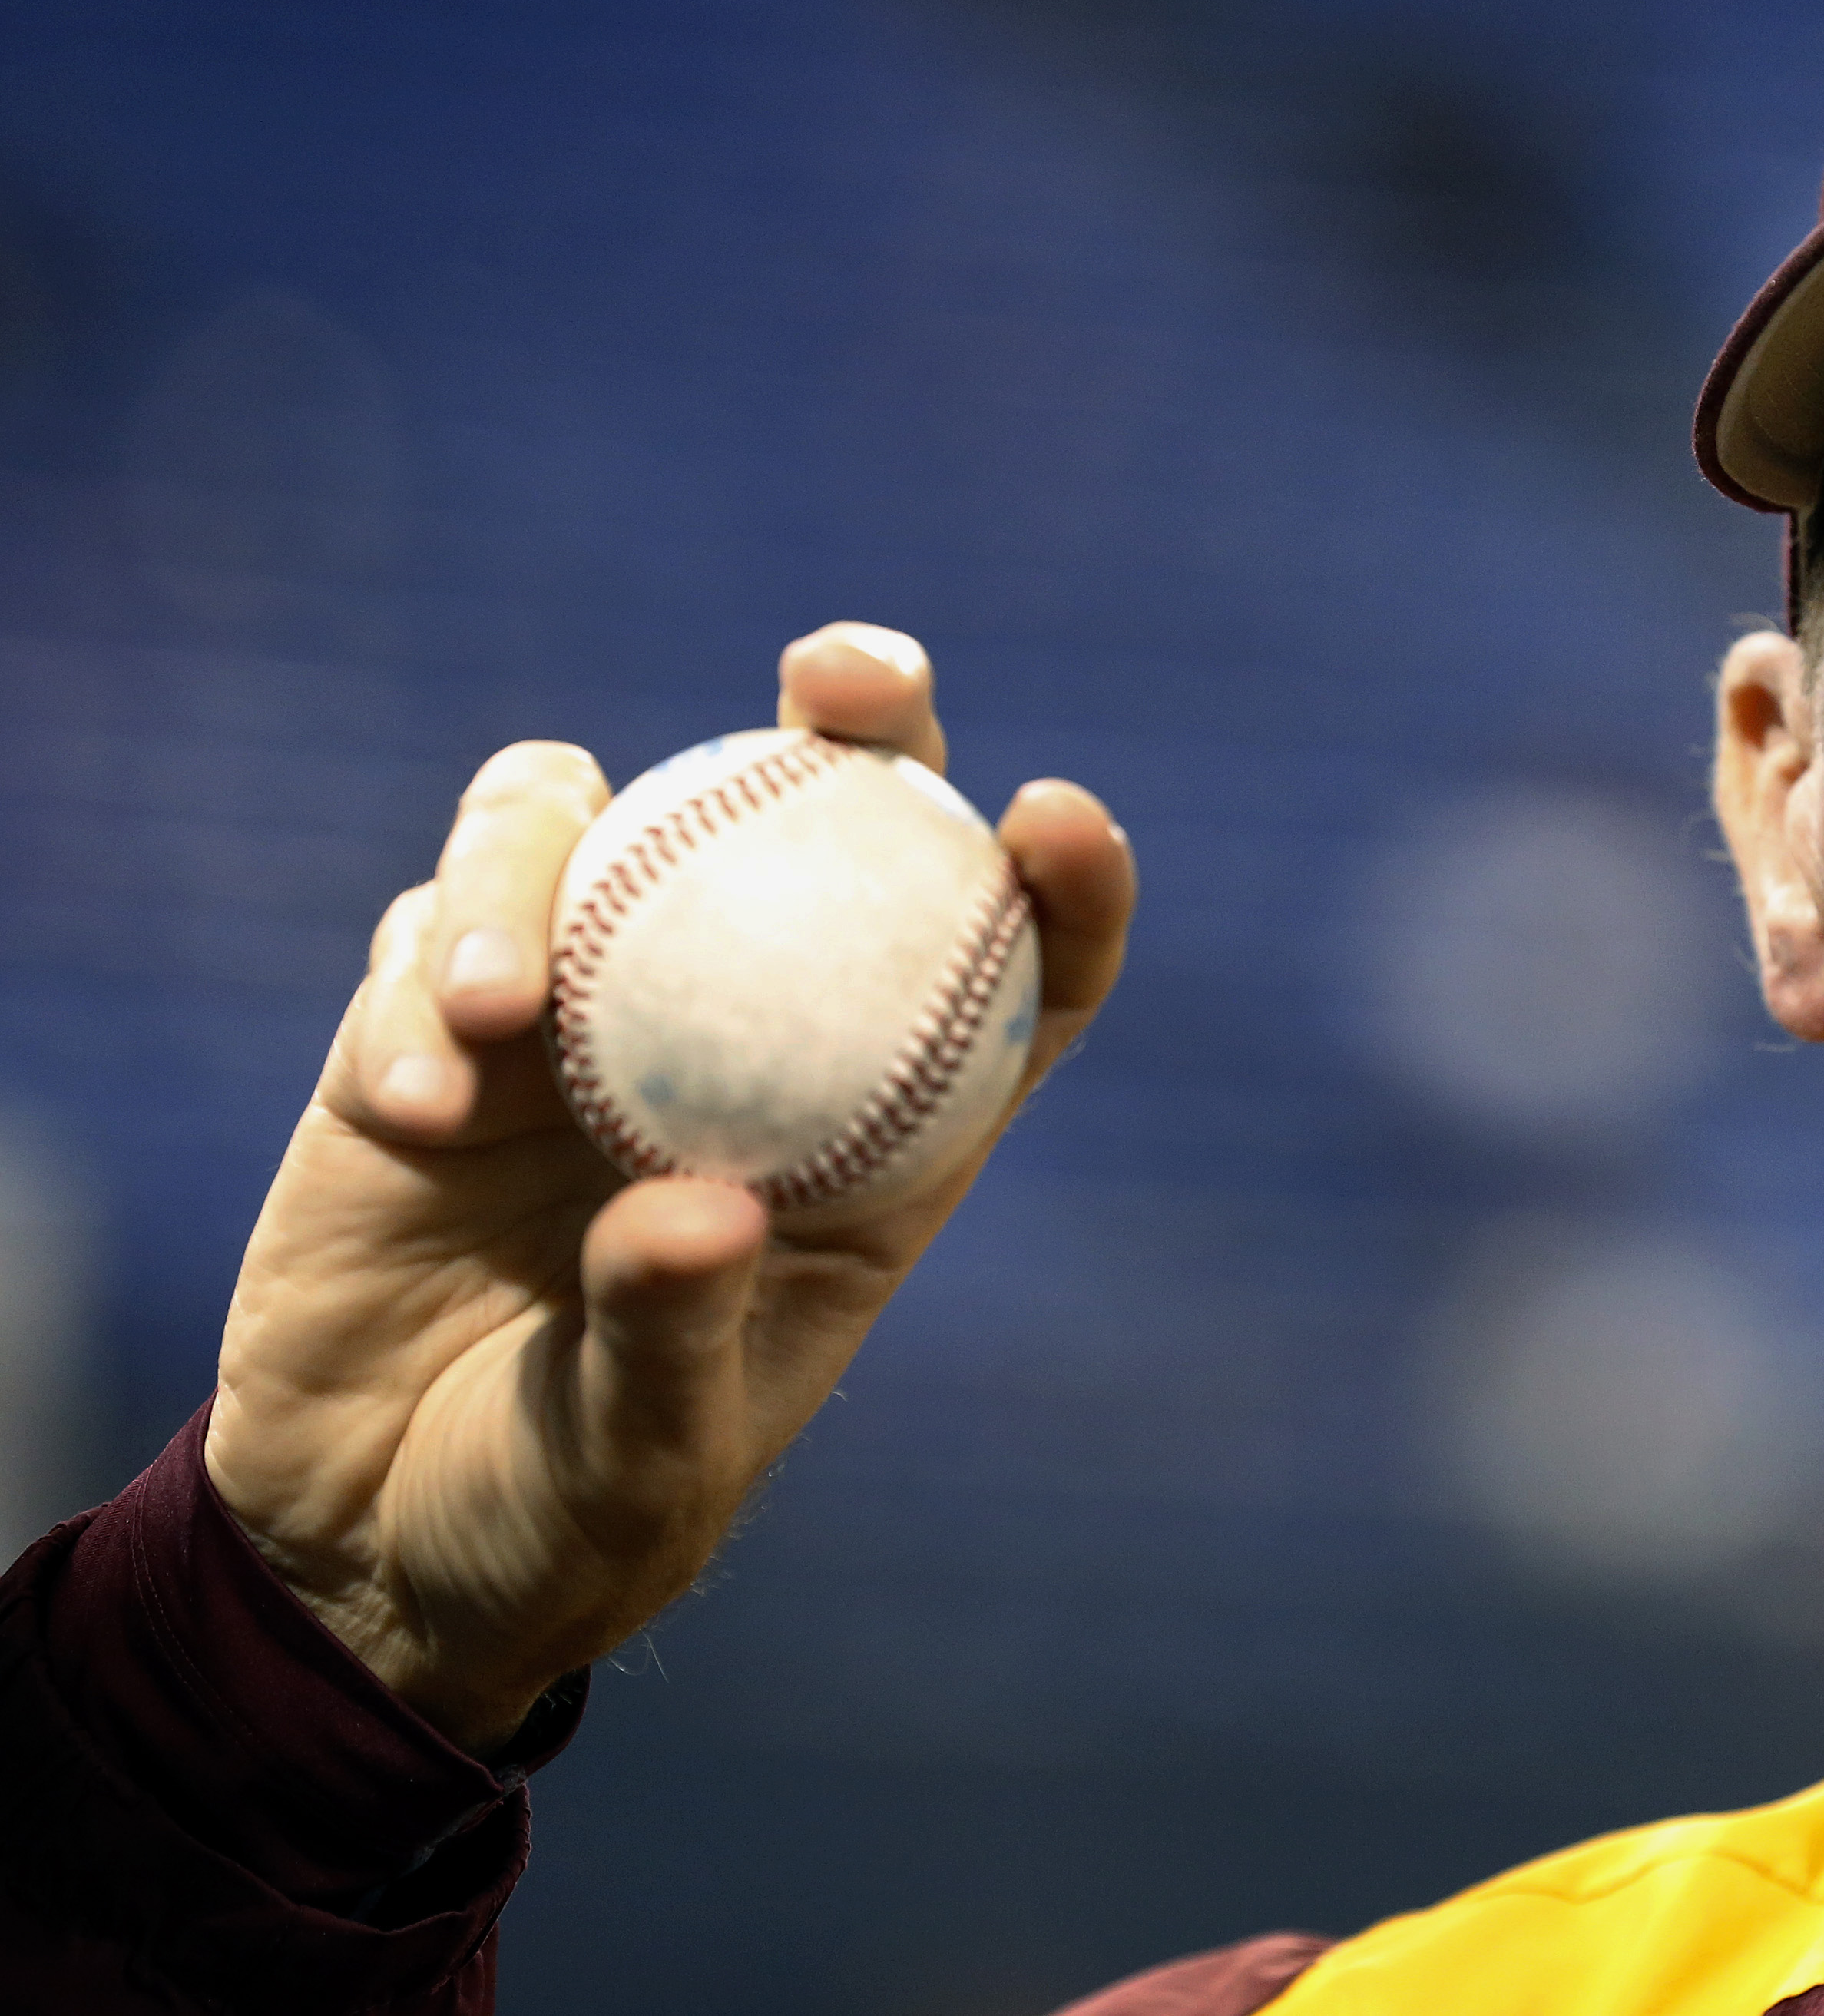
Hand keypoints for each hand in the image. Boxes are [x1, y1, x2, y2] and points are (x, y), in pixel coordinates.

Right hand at [203, 625, 1133, 1751]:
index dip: (1055, 886)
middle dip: (851, 717)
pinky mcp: (426, 1029)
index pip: (1004, 984)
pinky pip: (427, 936)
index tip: (1050, 816)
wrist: (364, 1549)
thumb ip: (676, 1336)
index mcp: (868, 1148)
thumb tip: (695, 1207)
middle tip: (837, 678)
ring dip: (538, 868)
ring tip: (501, 1012)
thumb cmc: (561, 1516)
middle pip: (821, 824)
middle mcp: (738, 1046)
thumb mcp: (643, 1462)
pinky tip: (409, 1110)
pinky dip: (416, 989)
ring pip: (588, 826)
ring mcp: (576, 1019)